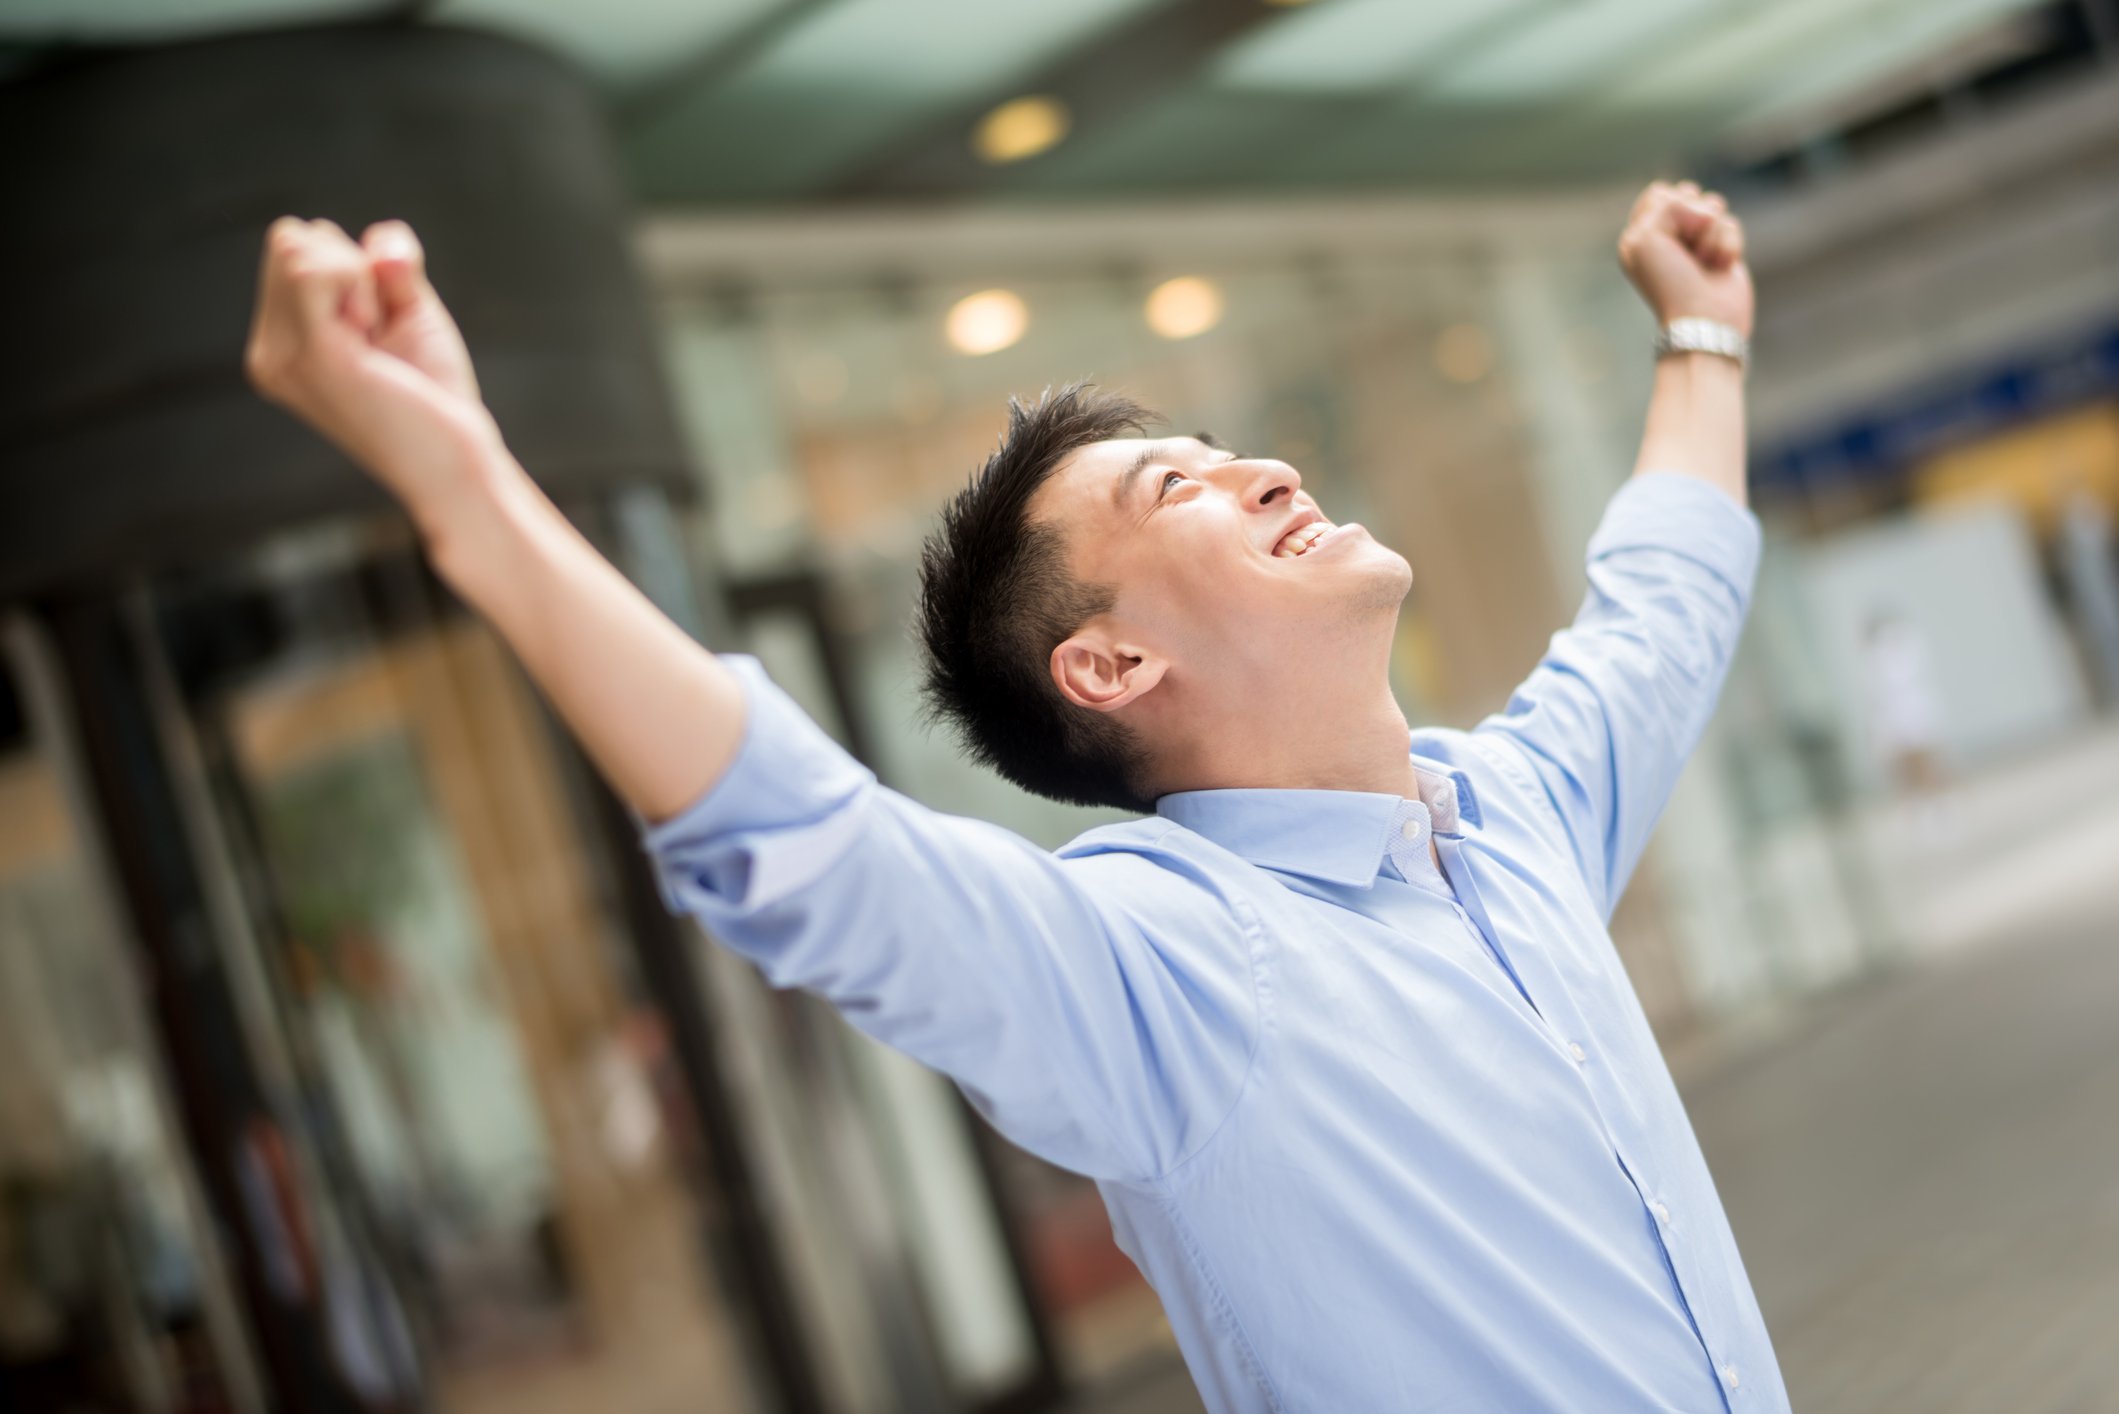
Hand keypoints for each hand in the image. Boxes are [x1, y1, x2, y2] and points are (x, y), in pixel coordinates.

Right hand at [244, 217, 500, 528]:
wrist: (457, 468)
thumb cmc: (436, 398)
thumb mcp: (409, 311)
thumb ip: (389, 264)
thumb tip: (383, 244)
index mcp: (281, 345)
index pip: (294, 248)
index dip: (355, 268)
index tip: (381, 330)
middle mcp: (269, 353)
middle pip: (292, 239)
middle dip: (356, 269)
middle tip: (384, 340)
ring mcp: (282, 356)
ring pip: (299, 246)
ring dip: (363, 281)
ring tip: (381, 347)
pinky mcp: (311, 356)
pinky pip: (313, 267)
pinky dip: (361, 282)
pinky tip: (378, 335)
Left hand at [1616, 180, 1752, 337]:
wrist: (1703, 317)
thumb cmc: (1670, 282)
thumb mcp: (1648, 237)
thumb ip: (1668, 205)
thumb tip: (1708, 210)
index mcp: (1640, 235)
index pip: (1660, 193)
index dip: (1669, 205)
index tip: (1666, 235)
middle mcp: (1667, 237)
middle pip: (1689, 194)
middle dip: (1693, 217)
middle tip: (1686, 249)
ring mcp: (1696, 242)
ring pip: (1714, 207)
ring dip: (1711, 233)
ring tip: (1702, 260)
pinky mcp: (1722, 250)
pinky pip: (1732, 224)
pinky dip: (1727, 244)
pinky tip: (1720, 267)